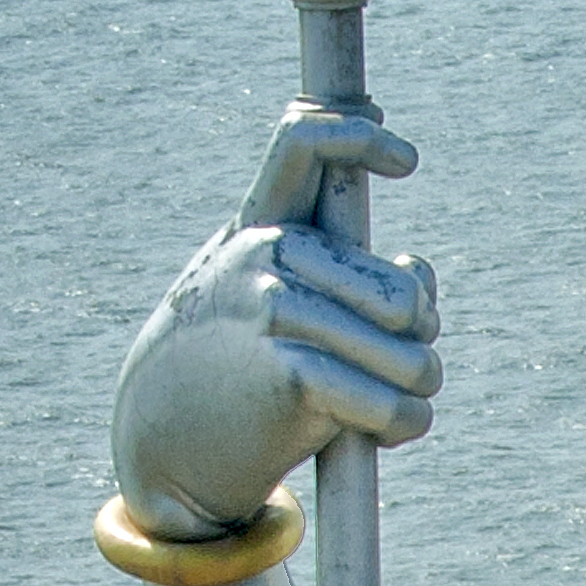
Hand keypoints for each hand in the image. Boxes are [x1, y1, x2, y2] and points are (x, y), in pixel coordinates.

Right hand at [109, 110, 441, 539]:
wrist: (164, 447)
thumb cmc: (238, 371)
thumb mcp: (282, 306)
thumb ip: (354, 277)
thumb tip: (414, 268)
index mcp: (262, 228)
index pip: (304, 144)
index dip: (359, 137)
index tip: (407, 161)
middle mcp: (265, 256)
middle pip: (403, 296)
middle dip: (420, 338)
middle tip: (401, 366)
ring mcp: (274, 308)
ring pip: (410, 355)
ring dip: (418, 388)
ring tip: (396, 402)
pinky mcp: (290, 371)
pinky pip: (391, 400)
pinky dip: (404, 421)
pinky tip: (388, 428)